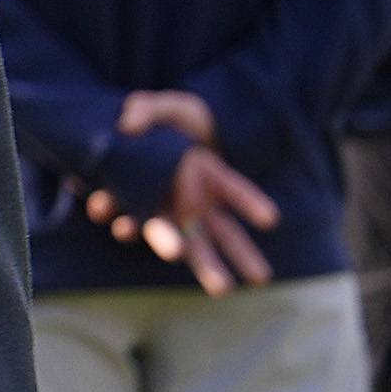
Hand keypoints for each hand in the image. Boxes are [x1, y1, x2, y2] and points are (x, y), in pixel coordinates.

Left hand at [84, 87, 278, 296]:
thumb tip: (129, 121)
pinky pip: (131, 222)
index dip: (249, 202)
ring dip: (190, 256)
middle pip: (221, 232)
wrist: (120, 135)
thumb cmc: (155, 120)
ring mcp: (165, 210)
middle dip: (241, 254)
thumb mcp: (161, 107)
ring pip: (181, 240)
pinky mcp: (132, 210)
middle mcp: (192, 199)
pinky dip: (126, 225)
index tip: (270, 217)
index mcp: (207, 172)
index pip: (233, 189)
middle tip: (262, 279)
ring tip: (214, 284)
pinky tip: (121, 228)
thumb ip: (148, 110)